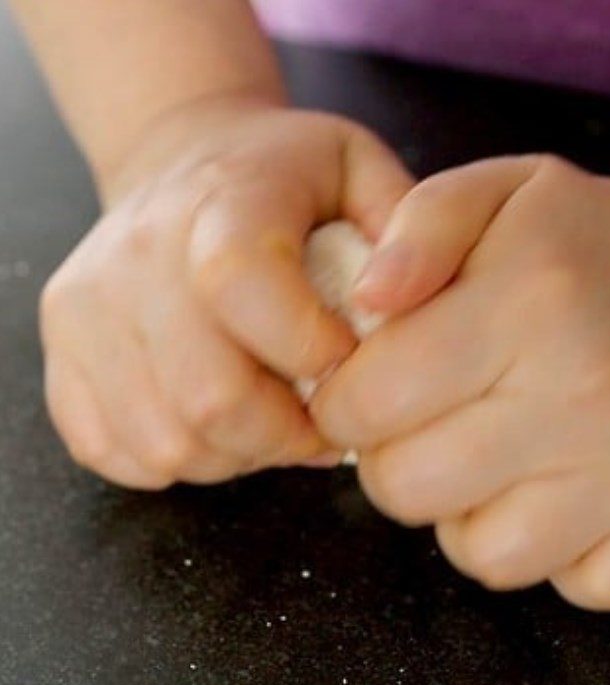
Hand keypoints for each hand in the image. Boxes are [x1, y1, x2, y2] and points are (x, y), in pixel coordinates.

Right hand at [40, 93, 412, 487]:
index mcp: (223, 201)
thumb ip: (407, 228)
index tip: (345, 361)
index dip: (309, 349)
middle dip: (286, 435)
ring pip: (168, 443)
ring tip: (270, 419)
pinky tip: (215, 425)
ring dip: (238, 455)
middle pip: (209, 398)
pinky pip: (114, 452)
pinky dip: (179, 460)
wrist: (181, 161)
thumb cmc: (283, 178)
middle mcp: (138, 254)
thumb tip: (393, 309)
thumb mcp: (360, 170)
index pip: (242, 286)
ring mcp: (88, 308)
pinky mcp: (63, 353)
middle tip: (320, 421)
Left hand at [311, 156, 609, 609]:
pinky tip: (558, 491)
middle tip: (425, 422)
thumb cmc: (576, 241)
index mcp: (529, 302)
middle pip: (412, 489)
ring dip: (467, 515)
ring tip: (490, 456)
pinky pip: (581, 586)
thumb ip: (414, 231)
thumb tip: (365, 301)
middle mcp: (591, 391)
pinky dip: (555, 553)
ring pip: (487, 557)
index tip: (363, 391)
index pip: (371, 403)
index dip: (343, 403)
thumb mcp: (490, 193)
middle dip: (392, 461)